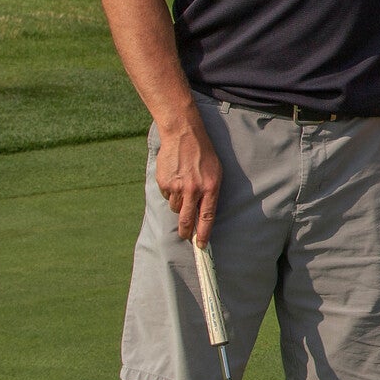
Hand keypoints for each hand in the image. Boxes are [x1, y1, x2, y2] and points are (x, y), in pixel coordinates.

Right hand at [155, 115, 221, 244]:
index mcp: (210, 188)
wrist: (184, 135)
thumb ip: (210, 193)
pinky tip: (175, 179)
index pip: (207, 217)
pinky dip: (170, 192)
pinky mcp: (164, 182)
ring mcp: (177, 187)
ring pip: (175, 208)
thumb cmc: (203, 154)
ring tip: (183, 188)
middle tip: (185, 236)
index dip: (203, 234)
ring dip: (178, 204)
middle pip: (187, 220)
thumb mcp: (215, 172)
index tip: (201, 245)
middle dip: (185, 232)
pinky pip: (167, 196)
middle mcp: (193, 190)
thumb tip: (203, 215)